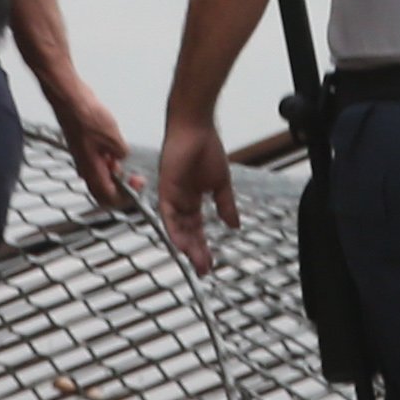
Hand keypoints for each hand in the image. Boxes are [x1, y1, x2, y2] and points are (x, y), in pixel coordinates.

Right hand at [48, 76, 134, 214]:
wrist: (70, 100)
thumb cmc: (85, 116)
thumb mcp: (114, 137)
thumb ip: (121, 152)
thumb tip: (122, 156)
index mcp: (92, 171)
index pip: (108, 198)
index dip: (125, 197)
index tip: (136, 186)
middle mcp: (85, 168)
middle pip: (104, 190)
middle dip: (121, 185)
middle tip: (133, 176)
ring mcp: (83, 158)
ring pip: (101, 174)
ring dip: (114, 169)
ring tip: (120, 154)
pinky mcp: (83, 147)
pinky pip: (97, 161)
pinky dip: (108, 158)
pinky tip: (113, 143)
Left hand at [156, 112, 238, 273]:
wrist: (196, 128)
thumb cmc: (207, 149)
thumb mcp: (221, 183)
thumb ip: (225, 205)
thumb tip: (234, 225)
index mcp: (193, 199)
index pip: (197, 229)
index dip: (203, 247)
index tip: (210, 264)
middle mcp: (180, 201)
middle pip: (187, 233)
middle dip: (196, 253)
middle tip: (204, 270)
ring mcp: (172, 196)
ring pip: (177, 228)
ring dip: (186, 246)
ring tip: (196, 263)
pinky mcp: (165, 189)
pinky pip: (167, 214)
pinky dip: (174, 230)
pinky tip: (181, 245)